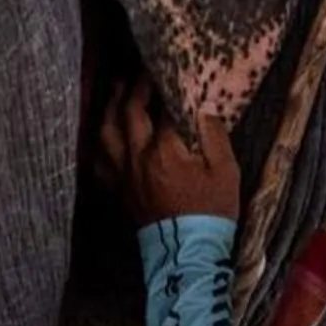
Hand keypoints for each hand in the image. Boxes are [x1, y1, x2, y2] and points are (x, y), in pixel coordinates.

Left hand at [96, 80, 241, 225]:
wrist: (188, 251)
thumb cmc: (212, 211)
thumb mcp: (226, 172)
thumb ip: (215, 136)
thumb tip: (205, 109)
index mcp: (165, 150)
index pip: (163, 109)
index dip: (165, 88)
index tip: (168, 74)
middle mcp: (138, 157)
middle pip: (129, 113)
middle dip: (133, 89)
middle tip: (138, 74)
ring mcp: (123, 174)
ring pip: (106, 133)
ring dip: (110, 110)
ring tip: (115, 94)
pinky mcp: (118, 190)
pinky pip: (100, 162)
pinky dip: (100, 145)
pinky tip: (104, 137)